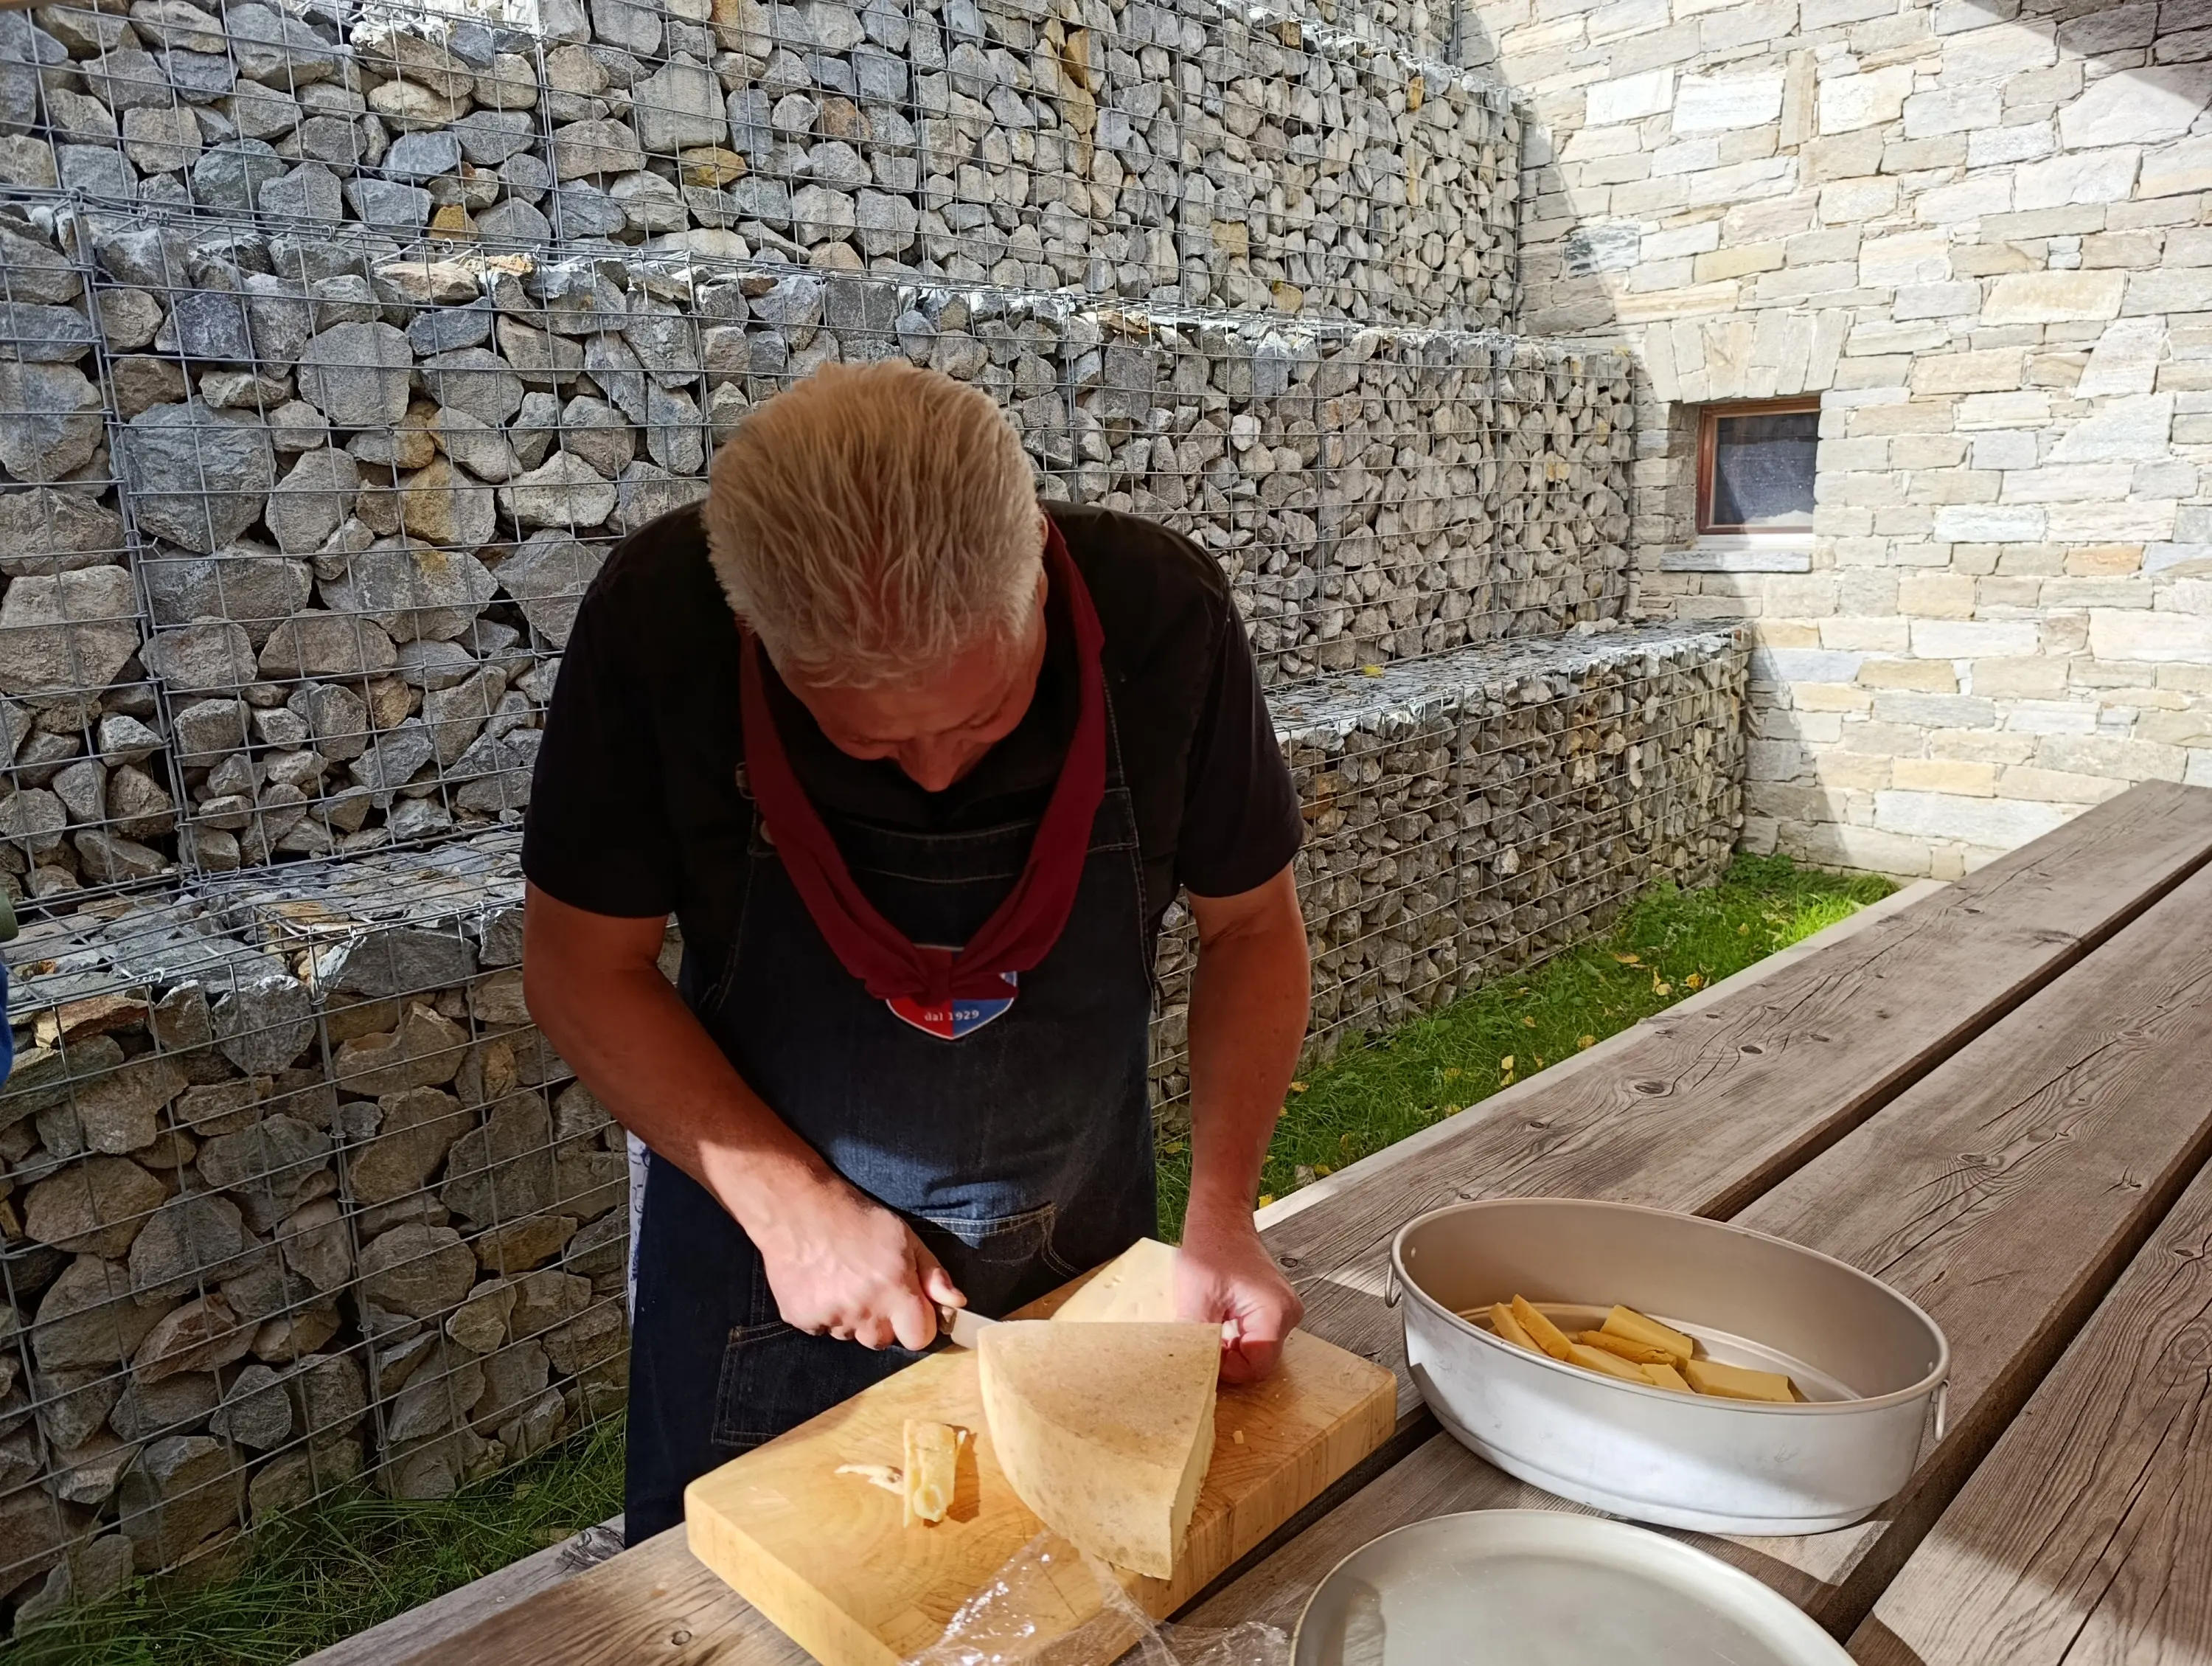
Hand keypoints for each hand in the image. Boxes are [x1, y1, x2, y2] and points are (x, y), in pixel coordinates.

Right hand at [751, 1176, 964, 1350]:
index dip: (918, 1323)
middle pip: (883, 1341)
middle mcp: (864, 1310)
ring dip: (853, 1318)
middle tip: (871, 1288)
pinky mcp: (802, 1318)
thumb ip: (932, 1273)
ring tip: (842, 1281)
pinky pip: (822, 1329)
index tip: (909, 1306)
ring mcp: (830, 1317)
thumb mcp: (904, 1236)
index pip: (919, 1338)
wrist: (796, 1207)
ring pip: (851, 1335)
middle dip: (884, 1321)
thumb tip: (957, 1302)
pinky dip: (824, 1313)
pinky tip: (820, 1284)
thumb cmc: (855, 1217)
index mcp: (894, 1289)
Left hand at [1174, 1206, 1303, 1384]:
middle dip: (1228, 1359)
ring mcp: (1283, 1311)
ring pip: (1256, 1350)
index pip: (1256, 1367)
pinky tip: (1217, 1324)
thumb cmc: (1211, 1247)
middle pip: (1259, 1361)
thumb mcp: (1194, 1300)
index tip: (1203, 1357)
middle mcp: (1287, 1314)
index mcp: (1274, 1312)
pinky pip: (1256, 1337)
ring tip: (1208, 1330)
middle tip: (1201, 1346)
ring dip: (1230, 1348)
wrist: (1220, 1219)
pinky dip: (1234, 1338)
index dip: (1227, 1370)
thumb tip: (1190, 1369)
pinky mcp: (1273, 1309)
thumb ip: (1196, 1341)